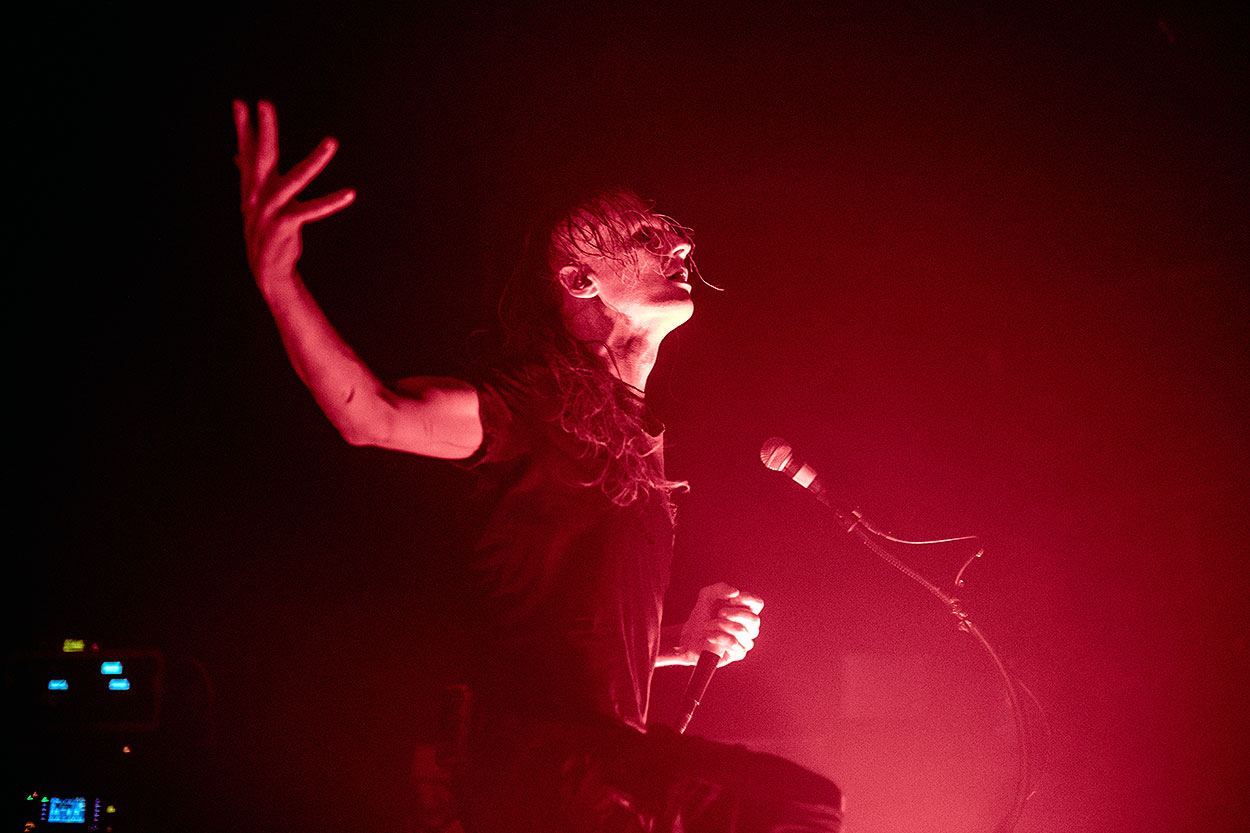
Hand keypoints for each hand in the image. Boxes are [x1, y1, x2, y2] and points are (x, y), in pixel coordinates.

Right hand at [232, 99, 355, 291]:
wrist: (267, 269)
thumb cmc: (266, 231)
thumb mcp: (254, 202)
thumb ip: (247, 175)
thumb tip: (236, 155)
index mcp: (254, 187)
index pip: (247, 151)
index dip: (244, 128)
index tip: (240, 103)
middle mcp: (259, 195)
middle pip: (263, 156)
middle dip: (265, 130)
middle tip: (264, 103)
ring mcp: (271, 210)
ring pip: (296, 179)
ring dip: (316, 160)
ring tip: (332, 142)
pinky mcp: (285, 225)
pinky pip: (311, 210)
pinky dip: (331, 202)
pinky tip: (350, 194)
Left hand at [678, 582, 763, 667]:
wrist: (690, 635)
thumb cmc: (702, 615)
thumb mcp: (707, 595)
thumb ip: (720, 588)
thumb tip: (735, 592)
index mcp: (745, 610)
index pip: (758, 603)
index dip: (747, 599)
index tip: (731, 600)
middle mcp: (748, 626)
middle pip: (754, 619)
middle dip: (735, 613)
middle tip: (720, 612)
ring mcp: (744, 640)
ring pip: (742, 631)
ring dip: (722, 625)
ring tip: (708, 625)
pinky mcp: (737, 653)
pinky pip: (734, 644)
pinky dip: (719, 637)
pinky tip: (710, 636)